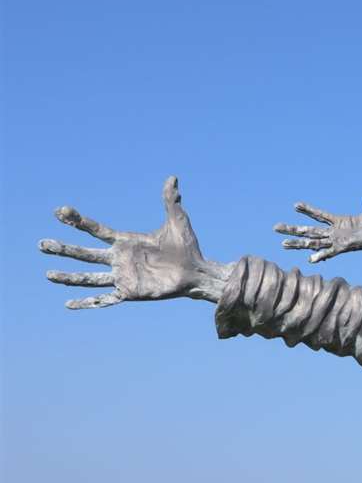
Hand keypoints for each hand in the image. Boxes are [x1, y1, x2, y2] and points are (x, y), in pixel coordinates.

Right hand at [41, 176, 227, 307]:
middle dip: (64, 250)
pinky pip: (104, 299)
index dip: (78, 222)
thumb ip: (170, 200)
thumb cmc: (187, 248)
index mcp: (126, 242)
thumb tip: (173, 178)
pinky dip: (87, 302)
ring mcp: (123, 277)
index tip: (61, 211)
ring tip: (49, 274)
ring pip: (89, 277)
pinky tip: (69, 304)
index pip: (96, 231)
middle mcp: (119, 259)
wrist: (197, 273)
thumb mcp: (177, 221)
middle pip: (85, 254)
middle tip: (42, 245)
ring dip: (68, 277)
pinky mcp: (130, 293)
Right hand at [273, 190, 361, 263]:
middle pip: (309, 231)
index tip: (295, 205)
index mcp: (340, 223)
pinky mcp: (344, 248)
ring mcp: (338, 241)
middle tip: (275, 227)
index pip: (319, 216)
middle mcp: (335, 233)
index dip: (308, 210)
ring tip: (282, 243)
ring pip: (313, 242)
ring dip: (298, 243)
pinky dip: (320, 256)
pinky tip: (309, 260)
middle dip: (292, 229)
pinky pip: (329, 252)